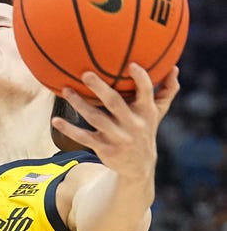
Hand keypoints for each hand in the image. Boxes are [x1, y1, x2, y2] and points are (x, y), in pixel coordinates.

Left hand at [51, 64, 179, 181]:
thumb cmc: (144, 129)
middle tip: (85, 73)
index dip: (141, 80)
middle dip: (101, 88)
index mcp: (146, 112)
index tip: (131, 65)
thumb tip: (175, 67)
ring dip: (80, 104)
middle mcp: (132, 124)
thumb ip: (167, 90)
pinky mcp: (104, 148)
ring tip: (66, 90)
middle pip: (115, 103)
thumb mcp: (157, 113)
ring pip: (96, 119)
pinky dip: (69, 129)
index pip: (146, 93)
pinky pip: (84, 137)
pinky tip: (55, 120)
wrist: (138, 165)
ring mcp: (117, 137)